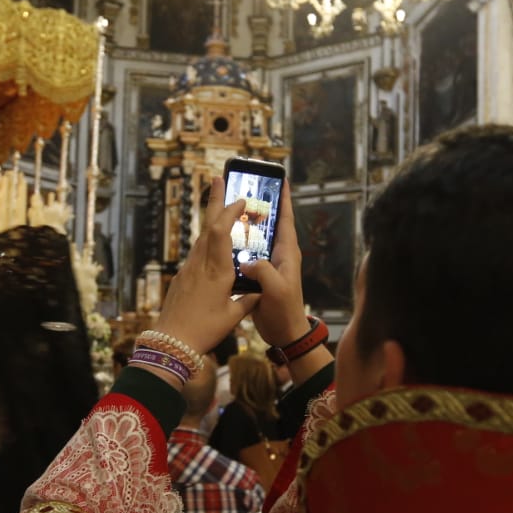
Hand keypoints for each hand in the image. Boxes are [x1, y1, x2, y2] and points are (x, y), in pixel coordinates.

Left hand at [152, 195, 259, 356]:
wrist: (170, 343)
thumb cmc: (204, 331)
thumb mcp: (232, 317)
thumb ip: (247, 300)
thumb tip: (258, 291)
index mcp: (216, 272)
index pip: (221, 232)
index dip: (230, 212)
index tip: (241, 199)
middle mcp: (200, 265)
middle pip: (207, 226)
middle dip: (214, 201)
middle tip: (217, 178)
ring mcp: (188, 270)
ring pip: (200, 238)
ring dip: (211, 220)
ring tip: (220, 208)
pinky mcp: (181, 278)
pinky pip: (196, 253)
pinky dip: (207, 242)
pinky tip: (213, 245)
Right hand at [239, 181, 311, 347]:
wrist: (285, 333)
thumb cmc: (285, 310)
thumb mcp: (276, 289)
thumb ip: (264, 270)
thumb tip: (246, 260)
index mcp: (287, 252)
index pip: (286, 218)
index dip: (283, 198)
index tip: (279, 178)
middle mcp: (279, 254)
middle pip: (269, 223)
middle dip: (260, 206)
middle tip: (246, 188)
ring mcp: (269, 264)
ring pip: (256, 238)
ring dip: (246, 225)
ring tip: (231, 208)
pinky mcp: (259, 274)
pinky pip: (247, 253)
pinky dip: (238, 244)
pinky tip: (225, 239)